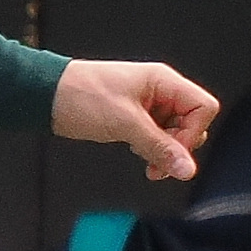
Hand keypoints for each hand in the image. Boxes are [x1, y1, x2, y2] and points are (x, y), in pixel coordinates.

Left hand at [51, 58, 217, 183]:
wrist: (48, 95)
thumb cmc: (82, 95)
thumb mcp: (125, 123)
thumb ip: (159, 146)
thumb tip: (187, 169)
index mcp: (163, 81)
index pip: (203, 107)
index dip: (193, 133)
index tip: (172, 150)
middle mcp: (160, 91)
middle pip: (192, 122)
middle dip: (179, 146)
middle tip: (157, 162)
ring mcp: (148, 105)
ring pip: (174, 133)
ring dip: (164, 152)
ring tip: (147, 164)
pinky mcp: (134, 118)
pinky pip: (157, 136)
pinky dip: (152, 150)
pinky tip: (138, 154)